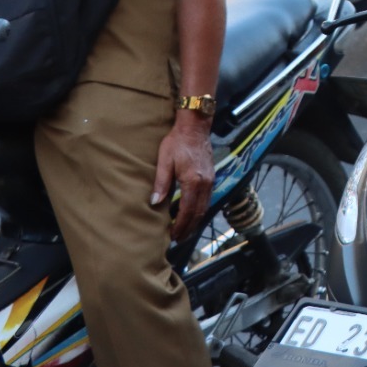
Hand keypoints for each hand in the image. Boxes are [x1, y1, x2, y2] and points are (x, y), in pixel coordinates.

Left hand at [152, 113, 213, 241]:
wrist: (195, 127)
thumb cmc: (177, 142)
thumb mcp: (164, 161)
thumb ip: (161, 182)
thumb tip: (155, 202)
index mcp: (193, 181)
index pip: (187, 210)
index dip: (180, 225)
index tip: (172, 236)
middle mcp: (205, 183)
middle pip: (199, 212)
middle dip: (189, 228)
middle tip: (178, 239)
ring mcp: (210, 180)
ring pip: (205, 207)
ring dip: (195, 221)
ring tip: (184, 230)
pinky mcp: (211, 177)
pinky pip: (207, 199)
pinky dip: (199, 210)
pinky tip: (191, 213)